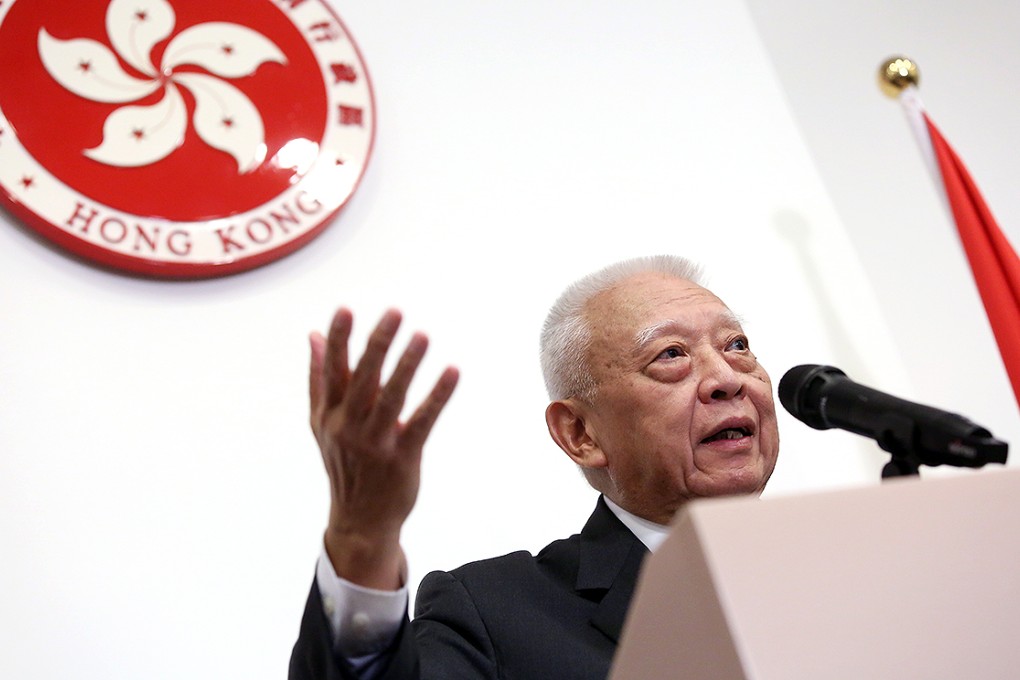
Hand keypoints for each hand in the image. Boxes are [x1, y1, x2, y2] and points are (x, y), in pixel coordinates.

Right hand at [309, 308, 458, 589]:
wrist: (359, 520)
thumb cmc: (343, 462)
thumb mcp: (322, 423)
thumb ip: (319, 378)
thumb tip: (312, 335)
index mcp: (330, 414)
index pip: (332, 370)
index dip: (338, 340)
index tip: (345, 310)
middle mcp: (349, 427)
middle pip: (364, 379)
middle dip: (378, 344)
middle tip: (395, 313)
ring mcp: (376, 443)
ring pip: (392, 398)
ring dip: (408, 365)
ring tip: (423, 336)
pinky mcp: (403, 457)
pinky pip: (423, 421)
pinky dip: (437, 396)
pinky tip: (452, 372)